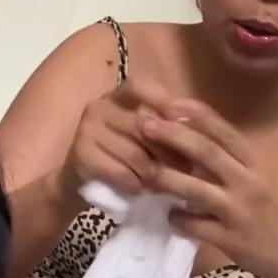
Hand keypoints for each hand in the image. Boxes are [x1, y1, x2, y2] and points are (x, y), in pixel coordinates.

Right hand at [64, 79, 181, 197]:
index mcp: (117, 96)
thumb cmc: (123, 153)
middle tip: (186, 169)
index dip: (161, 100)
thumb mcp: (146, 133)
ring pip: (132, 152)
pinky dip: (133, 183)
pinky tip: (140, 189)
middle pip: (142, 125)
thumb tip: (197, 126)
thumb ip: (167, 123)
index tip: (179, 119)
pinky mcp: (80, 154)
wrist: (82, 180)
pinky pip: (117, 170)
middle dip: (168, 150)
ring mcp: (86, 129)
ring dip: (152, 172)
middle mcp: (99, 106)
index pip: (139, 87)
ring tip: (164, 183)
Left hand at [136, 98, 277, 277]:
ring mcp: (240, 211)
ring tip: (147, 172)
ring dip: (167, 178)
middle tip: (144, 125)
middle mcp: (250, 182)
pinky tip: (170, 215)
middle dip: (173, 136)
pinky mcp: (231, 239)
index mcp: (260, 164)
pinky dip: (178, 218)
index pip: (226, 132)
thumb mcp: (268, 178)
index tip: (171, 103)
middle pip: (207, 153)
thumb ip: (237, 161)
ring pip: (195, 189)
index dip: (197, 116)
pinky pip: (195, 225)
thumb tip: (198, 140)